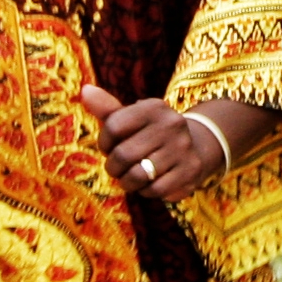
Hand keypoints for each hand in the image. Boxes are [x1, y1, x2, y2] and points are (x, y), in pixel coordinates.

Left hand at [80, 86, 221, 204]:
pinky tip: (149, 184)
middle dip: (113, 167)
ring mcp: (183, 148)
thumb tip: (86, 90)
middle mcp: (171, 124)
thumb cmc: (150, 133)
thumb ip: (107, 108)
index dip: (104, 142)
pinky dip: (146, 191)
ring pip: (138, 175)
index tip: (108, 148)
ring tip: (130, 178)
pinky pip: (156, 190)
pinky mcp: (191, 171)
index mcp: (153, 107)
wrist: (195, 147)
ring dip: (127, 182)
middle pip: (124, 154)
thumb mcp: (131, 117)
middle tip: (117, 168)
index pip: (113, 126)